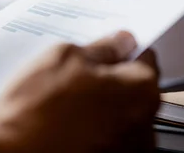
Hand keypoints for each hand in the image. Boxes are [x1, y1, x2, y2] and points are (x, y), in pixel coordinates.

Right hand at [0, 32, 159, 152]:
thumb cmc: (37, 110)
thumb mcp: (64, 58)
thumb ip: (102, 48)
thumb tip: (121, 41)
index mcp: (140, 90)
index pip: (146, 57)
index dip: (122, 50)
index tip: (105, 50)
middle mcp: (144, 125)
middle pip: (134, 89)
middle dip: (109, 80)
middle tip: (75, 77)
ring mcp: (128, 150)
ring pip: (120, 114)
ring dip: (101, 107)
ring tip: (65, 104)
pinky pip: (108, 137)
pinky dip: (93, 129)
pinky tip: (66, 124)